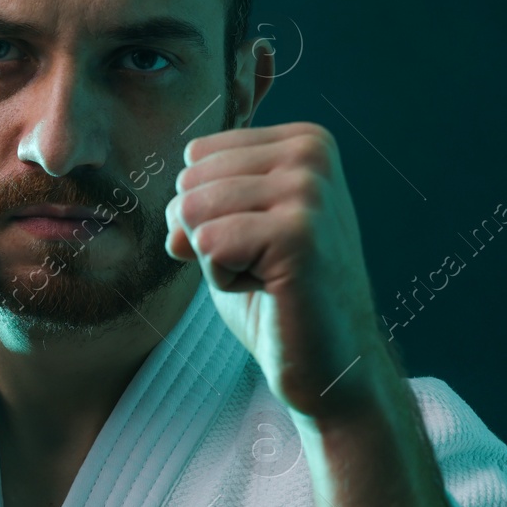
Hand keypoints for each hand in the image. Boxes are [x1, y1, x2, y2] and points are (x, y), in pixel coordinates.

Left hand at [164, 122, 383, 419]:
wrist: (333, 364)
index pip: (197, 155)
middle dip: (207, 236)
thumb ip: (203, 195)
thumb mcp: (237, 226)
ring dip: (214, 260)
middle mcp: (311, 155)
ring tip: (266, 277)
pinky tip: (270, 291)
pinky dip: (224, 280)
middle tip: (262, 266)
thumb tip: (173, 213)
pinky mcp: (299, 234)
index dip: (208, 212)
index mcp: (303, 142)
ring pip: (192, 210)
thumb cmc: (279, 298)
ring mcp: (309, 191)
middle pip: (190, 180)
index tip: (258, 242)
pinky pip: (208, 244)